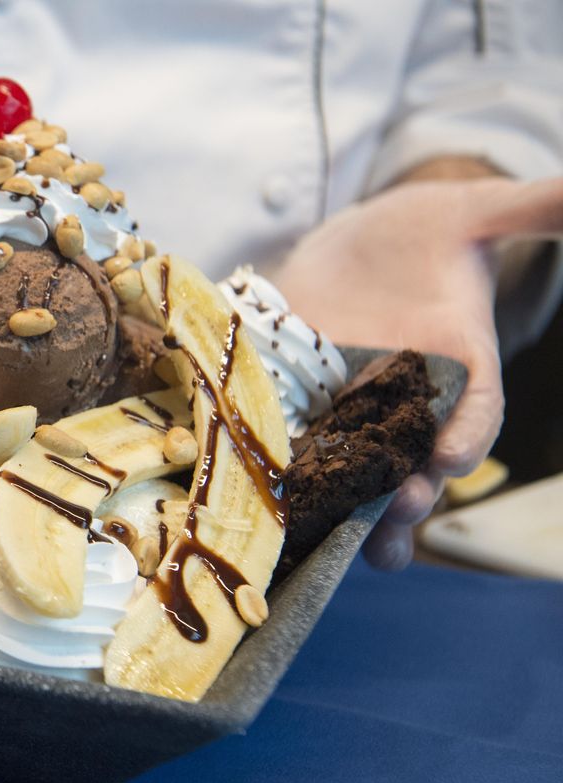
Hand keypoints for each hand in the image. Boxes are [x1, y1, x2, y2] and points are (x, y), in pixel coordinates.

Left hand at [274, 177, 562, 568]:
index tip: (451, 456)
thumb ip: (531, 209)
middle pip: (418, 459)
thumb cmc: (426, 231)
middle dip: (409, 490)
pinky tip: (280, 514)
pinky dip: (295, 481)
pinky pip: (303, 450)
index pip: (476, 407)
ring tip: (344, 545)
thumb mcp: (474, 211)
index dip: (467, 433)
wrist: (360, 245)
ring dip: (357, 511)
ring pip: (363, 473)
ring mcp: (355, 410)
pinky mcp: (304, 407)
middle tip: (397, 512)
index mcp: (460, 362)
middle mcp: (411, 399)